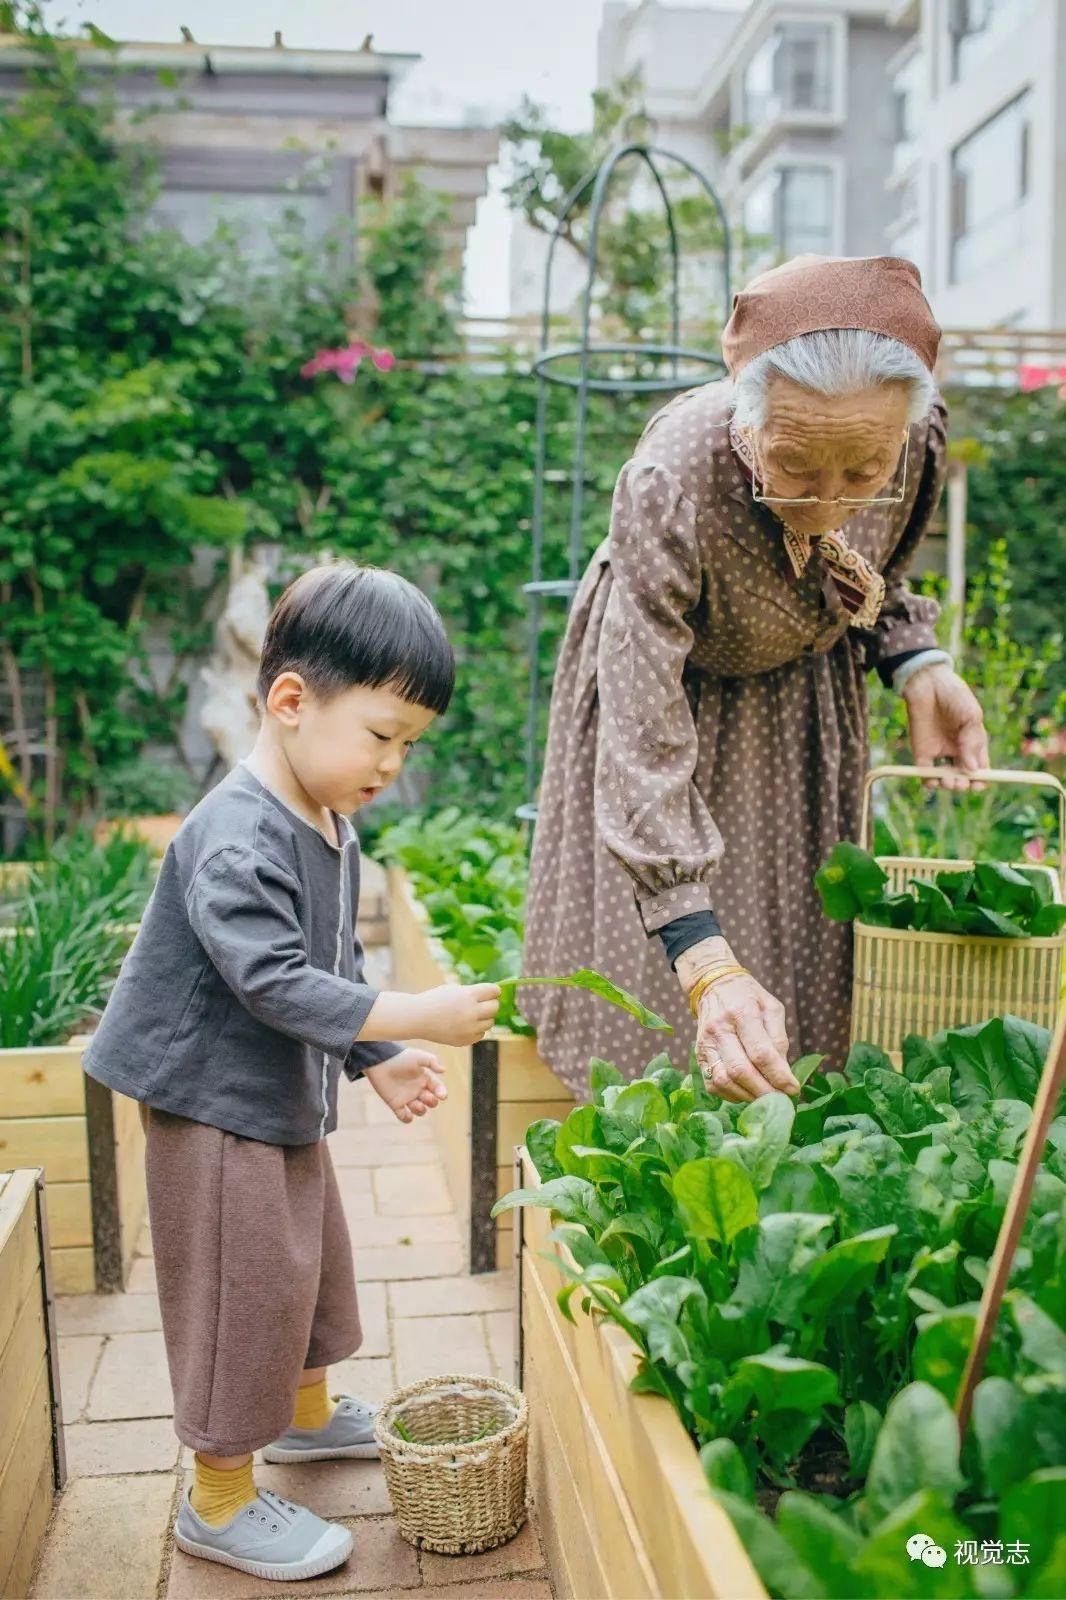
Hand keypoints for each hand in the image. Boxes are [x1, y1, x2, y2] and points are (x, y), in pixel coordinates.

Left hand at [364, 1048, 446, 1124]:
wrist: (380, 1061)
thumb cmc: (400, 1058)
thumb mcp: (418, 1056)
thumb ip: (432, 1061)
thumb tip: (444, 1070)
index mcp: (424, 1078)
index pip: (438, 1088)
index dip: (442, 1092)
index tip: (442, 1095)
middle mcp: (417, 1089)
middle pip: (431, 1101)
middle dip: (432, 1102)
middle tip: (426, 1097)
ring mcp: (406, 1097)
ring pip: (420, 1110)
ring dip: (421, 1111)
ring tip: (417, 1105)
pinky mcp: (395, 1103)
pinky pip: (403, 1116)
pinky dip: (407, 1119)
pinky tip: (408, 1115)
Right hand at [414, 982, 499, 1046]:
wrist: (418, 1018)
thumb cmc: (436, 1000)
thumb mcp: (454, 990)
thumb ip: (473, 992)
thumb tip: (494, 995)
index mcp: (468, 995)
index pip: (494, 991)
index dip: (493, 991)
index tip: (490, 992)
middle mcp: (471, 1012)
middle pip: (495, 1007)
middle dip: (490, 1004)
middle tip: (481, 1003)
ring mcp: (469, 1028)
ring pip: (490, 1022)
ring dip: (483, 1018)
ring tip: (470, 1014)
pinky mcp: (465, 1040)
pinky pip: (481, 1034)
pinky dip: (476, 1029)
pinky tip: (465, 1024)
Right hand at [694, 971, 797, 1101]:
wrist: (714, 986)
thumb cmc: (749, 997)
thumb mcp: (772, 1008)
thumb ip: (779, 1038)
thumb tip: (784, 1073)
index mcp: (741, 1013)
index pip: (760, 1053)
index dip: (778, 1076)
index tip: (793, 1089)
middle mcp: (719, 1029)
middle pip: (740, 1070)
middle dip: (764, 1091)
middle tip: (782, 1100)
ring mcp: (705, 1044)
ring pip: (724, 1081)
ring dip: (748, 1096)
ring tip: (766, 1098)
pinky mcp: (698, 1056)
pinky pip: (713, 1084)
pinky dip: (732, 1095)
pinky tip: (747, 1092)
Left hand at [904, 664, 988, 790]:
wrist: (928, 684)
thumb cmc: (954, 696)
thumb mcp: (971, 716)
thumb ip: (972, 742)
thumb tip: (971, 769)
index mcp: (973, 743)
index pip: (980, 768)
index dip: (981, 779)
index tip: (979, 784)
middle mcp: (957, 750)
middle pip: (963, 776)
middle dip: (964, 784)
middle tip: (961, 782)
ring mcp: (939, 752)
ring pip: (945, 777)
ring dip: (949, 784)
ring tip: (949, 780)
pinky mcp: (921, 752)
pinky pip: (925, 772)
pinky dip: (929, 781)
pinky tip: (933, 780)